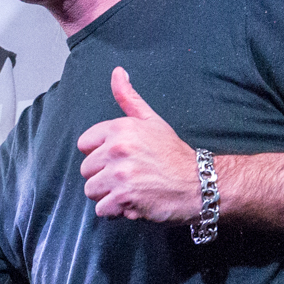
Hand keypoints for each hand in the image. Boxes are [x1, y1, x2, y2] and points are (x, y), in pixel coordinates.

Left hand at [77, 67, 199, 221]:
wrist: (199, 183)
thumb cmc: (173, 154)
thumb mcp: (152, 121)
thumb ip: (129, 98)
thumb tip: (117, 72)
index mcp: (119, 129)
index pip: (84, 145)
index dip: (100, 155)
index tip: (120, 159)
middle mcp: (117, 149)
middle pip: (86, 170)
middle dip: (104, 177)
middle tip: (129, 176)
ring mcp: (120, 174)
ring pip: (91, 190)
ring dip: (108, 196)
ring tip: (130, 190)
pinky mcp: (124, 197)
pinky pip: (102, 210)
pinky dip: (116, 212)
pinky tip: (134, 203)